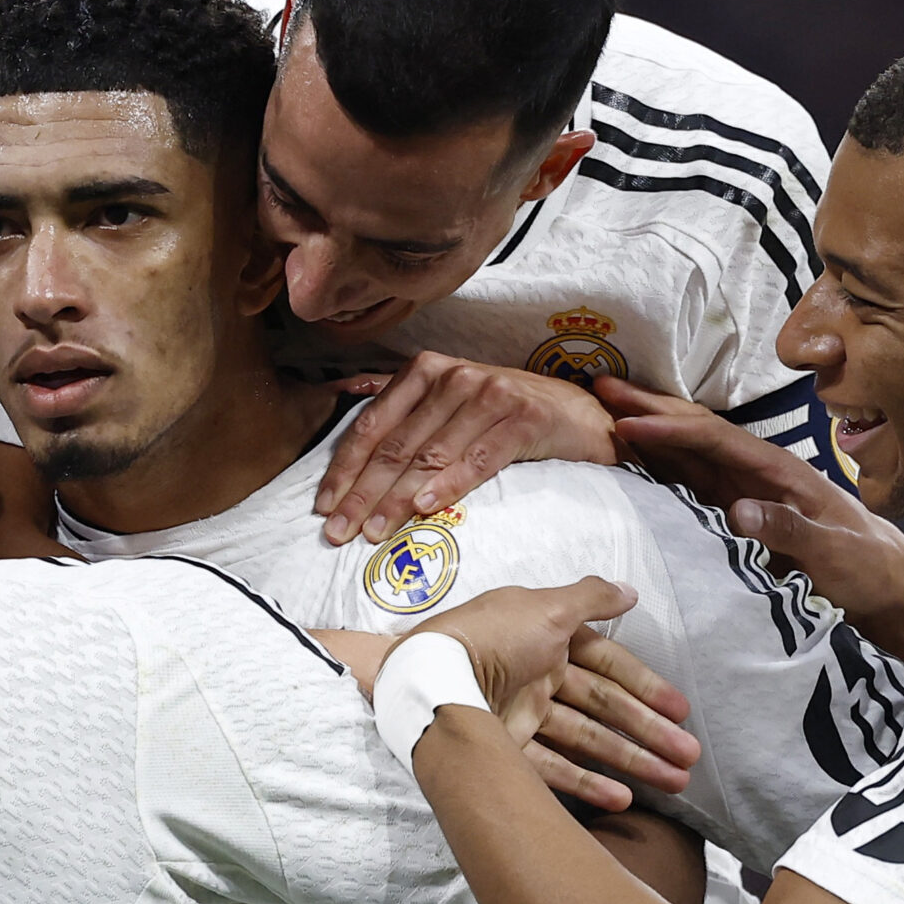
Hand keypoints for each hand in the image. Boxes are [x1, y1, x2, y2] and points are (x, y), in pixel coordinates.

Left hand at [317, 354, 621, 545]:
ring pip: (430, 455)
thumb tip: (346, 404)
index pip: (373, 423)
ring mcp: (491, 394)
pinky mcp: (523, 418)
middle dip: (362, 493)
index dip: (345, 467)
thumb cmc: (506, 414)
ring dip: (396, 500)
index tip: (324, 505)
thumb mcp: (452, 402)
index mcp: (426, 370)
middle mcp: (454, 376)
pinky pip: (478, 459)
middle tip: (338, 532)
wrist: (579, 414)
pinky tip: (424, 509)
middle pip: (396, 444)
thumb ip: (406, 409)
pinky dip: (449, 485)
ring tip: (373, 533)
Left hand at [387, 578, 680, 808]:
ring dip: (631, 761)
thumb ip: (591, 598)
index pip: (609, 665)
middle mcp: (537, 676)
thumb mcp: (546, 607)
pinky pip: (553, 769)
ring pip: (587, 741)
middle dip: (649, 731)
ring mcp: (521, 715)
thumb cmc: (493, 636)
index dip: (645, 686)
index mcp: (548, 640)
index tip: (680, 711)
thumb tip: (631, 590)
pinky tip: (623, 799)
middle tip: (689, 758)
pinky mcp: (506, 748)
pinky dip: (587, 784)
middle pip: (604, 707)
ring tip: (674, 783)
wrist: (430, 677)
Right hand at [596, 376, 903, 667]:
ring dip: (647, 433)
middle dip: (648, 408)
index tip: (625, 421)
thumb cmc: (872, 571)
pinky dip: (658, 469)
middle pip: (696, 433)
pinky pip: (691, 486)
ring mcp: (749, 494)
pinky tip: (632, 464)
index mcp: (782, 472)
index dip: (669, 428)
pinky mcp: (742, 518)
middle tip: (598, 387)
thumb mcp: (837, 556)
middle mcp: (761, 474)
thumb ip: (791, 531)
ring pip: (688, 455)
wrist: (895, 593)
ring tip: (602, 414)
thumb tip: (739, 510)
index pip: (716, 440)